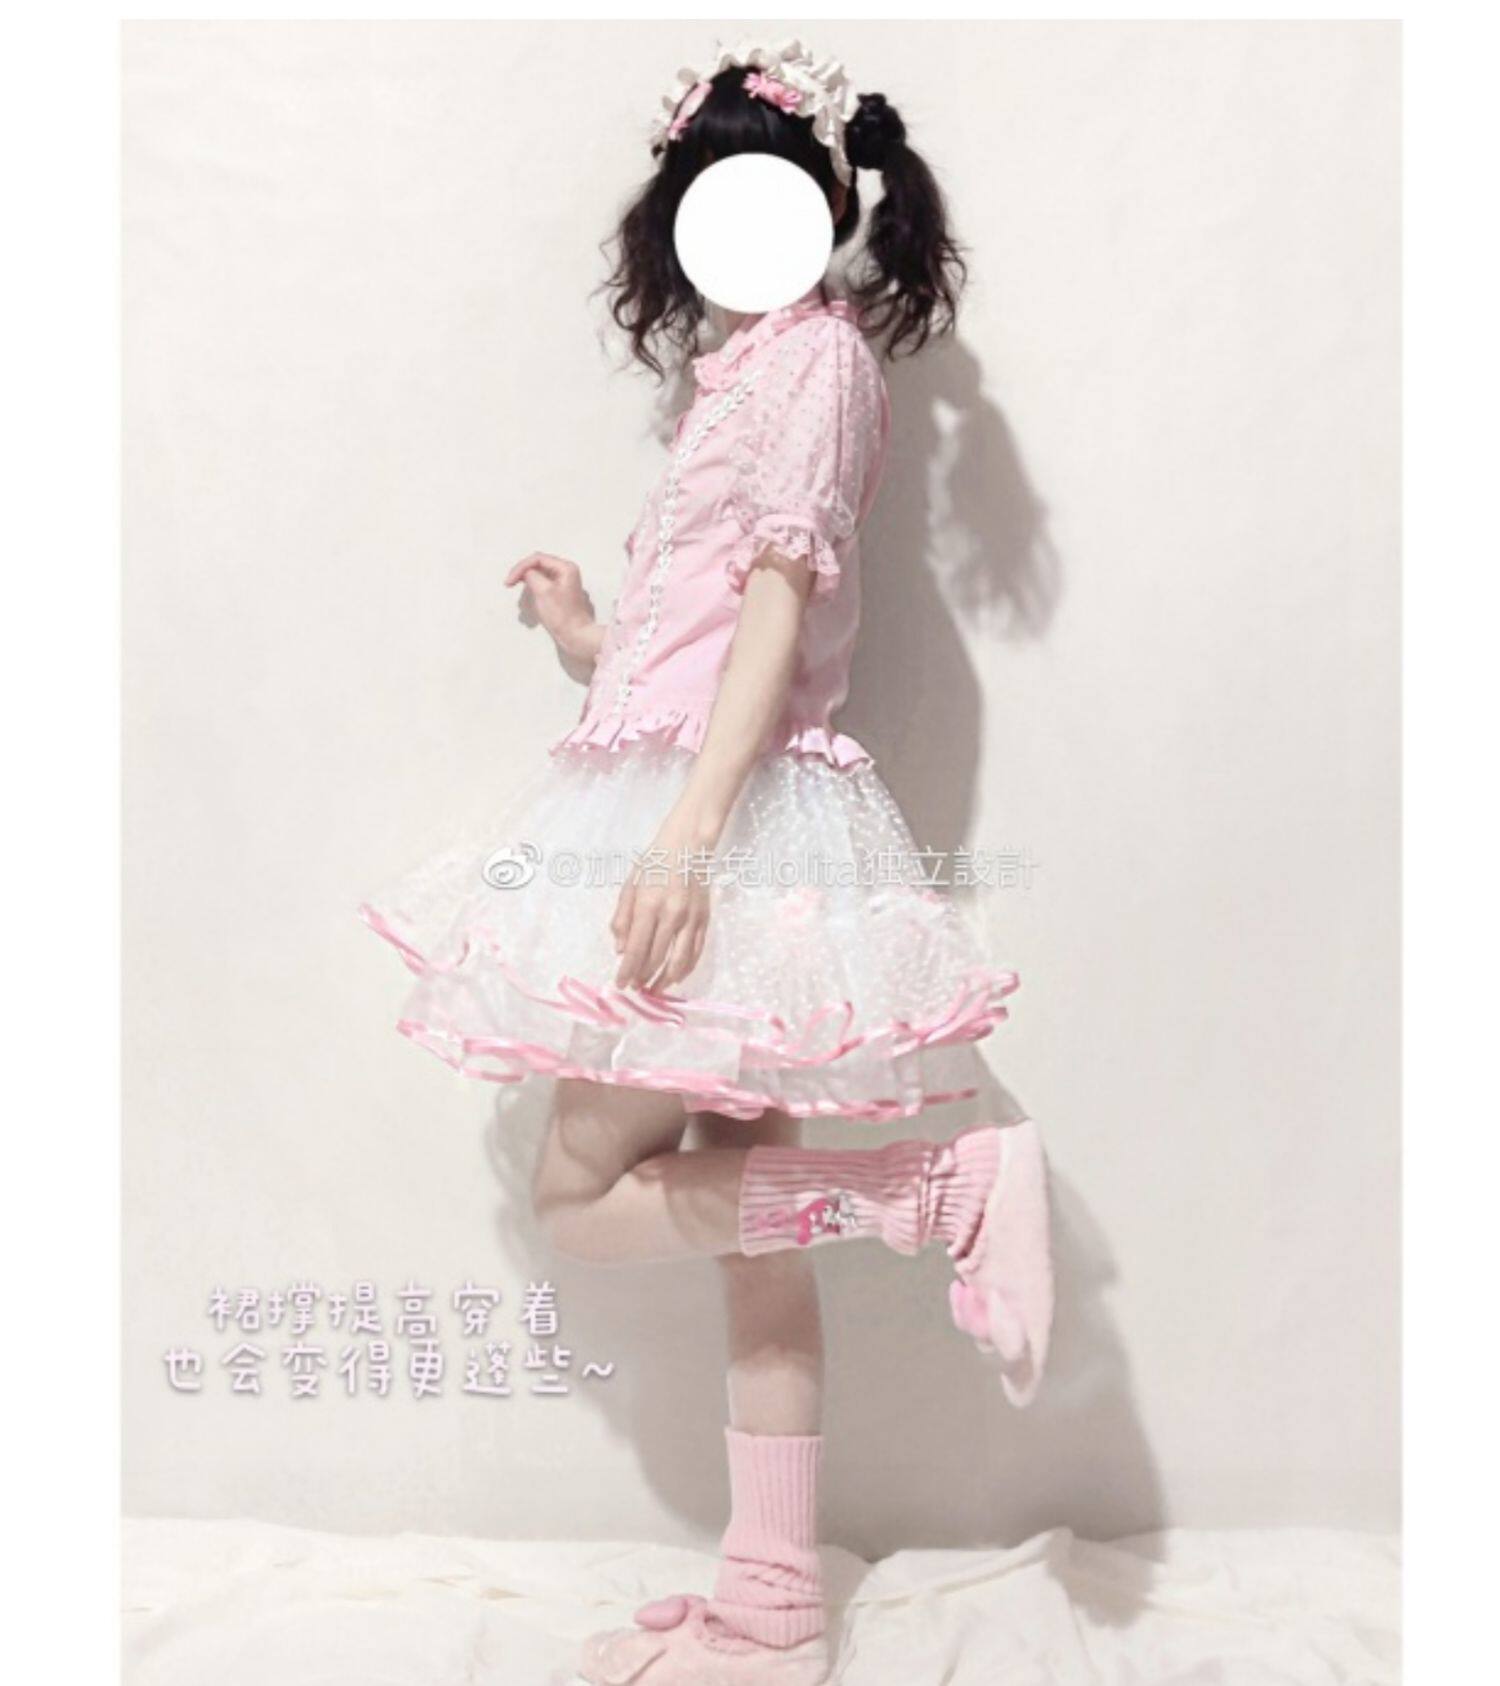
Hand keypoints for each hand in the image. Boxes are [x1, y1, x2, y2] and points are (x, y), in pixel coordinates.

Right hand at [505, 552, 599, 661]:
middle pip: (537, 565)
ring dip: (527, 586)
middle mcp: (565, 572)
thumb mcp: (544, 591)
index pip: (537, 559)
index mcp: (565, 568)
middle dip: (522, 575)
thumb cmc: (562, 615)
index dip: (520, 568)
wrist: (576, 636)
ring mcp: (562, 583)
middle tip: (510, 584)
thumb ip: (532, 576)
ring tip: (523, 602)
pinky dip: (532, 593)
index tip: (509, 582)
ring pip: (538, 576)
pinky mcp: (559, 593)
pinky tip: (530, 605)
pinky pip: (541, 587)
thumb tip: (526, 573)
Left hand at [611, 804, 721, 991]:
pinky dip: (686, 969)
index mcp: (649, 905)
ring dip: (665, 980)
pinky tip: (676, 977)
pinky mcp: (705, 920)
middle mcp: (671, 915)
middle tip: (634, 988)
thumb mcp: (630, 884)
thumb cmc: (655, 861)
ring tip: (654, 990)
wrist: (690, 844)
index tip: (620, 985)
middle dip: (643, 978)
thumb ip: (623, 918)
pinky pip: (696, 952)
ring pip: (679, 961)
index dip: (627, 971)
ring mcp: (691, 919)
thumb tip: (621, 950)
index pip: (637, 949)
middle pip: (656, 959)